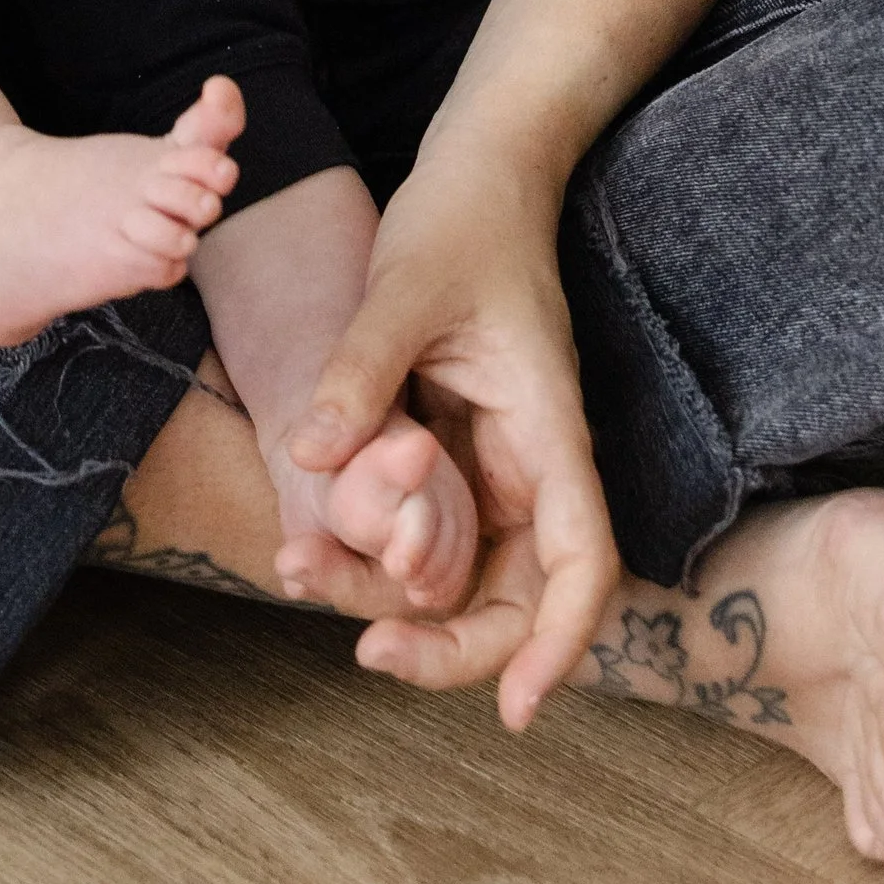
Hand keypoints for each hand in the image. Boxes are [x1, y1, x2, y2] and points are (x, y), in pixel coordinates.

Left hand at [287, 140, 619, 730]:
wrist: (480, 173)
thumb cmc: (462, 218)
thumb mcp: (405, 285)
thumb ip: (362, 369)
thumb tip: (311, 458)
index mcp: (547, 428)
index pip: (582, 560)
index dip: (562, 643)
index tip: (518, 709)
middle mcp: (531, 463)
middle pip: (522, 595)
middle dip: (454, 645)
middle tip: (367, 656)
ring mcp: (495, 464)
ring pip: (466, 573)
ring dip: (395, 600)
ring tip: (301, 574)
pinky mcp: (458, 454)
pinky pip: (428, 530)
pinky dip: (377, 553)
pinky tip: (314, 546)